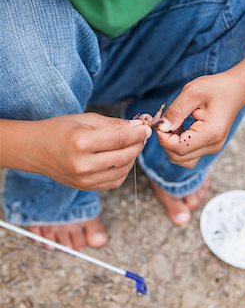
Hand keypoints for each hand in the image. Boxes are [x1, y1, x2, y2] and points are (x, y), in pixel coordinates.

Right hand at [27, 113, 150, 189]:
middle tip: (142, 136)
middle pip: (124, 156)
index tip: (146, 128)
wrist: (35, 149)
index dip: (137, 133)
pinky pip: (114, 182)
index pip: (120, 139)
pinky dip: (123, 170)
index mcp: (81, 142)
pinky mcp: (85, 187)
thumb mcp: (85, 119)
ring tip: (132, 145)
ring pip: (122, 171)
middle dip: (138, 145)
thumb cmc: (60, 130)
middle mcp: (83, 164)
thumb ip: (113, 124)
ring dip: (132, 157)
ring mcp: (84, 179)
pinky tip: (122, 158)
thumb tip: (138, 126)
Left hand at [157, 72, 244, 167]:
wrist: (235, 89)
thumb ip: (175, 111)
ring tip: (174, 124)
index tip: (160, 121)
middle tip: (165, 121)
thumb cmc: (216, 87)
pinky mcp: (209, 146)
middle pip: (178, 157)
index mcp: (210, 133)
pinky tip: (180, 127)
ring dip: (171, 145)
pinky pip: (187, 154)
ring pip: (181, 159)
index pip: (178, 148)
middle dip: (165, 141)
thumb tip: (161, 127)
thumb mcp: (192, 92)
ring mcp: (212, 148)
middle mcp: (213, 145)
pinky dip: (178, 144)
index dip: (163, 137)